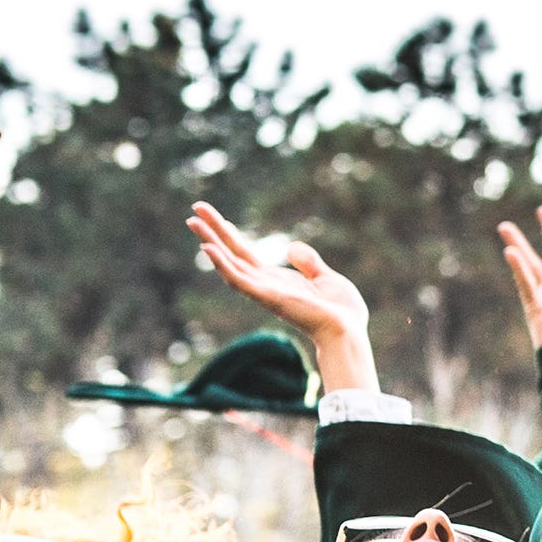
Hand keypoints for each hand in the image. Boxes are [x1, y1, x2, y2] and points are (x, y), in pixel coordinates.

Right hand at [191, 203, 378, 397]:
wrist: (348, 330)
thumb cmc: (342, 311)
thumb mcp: (326, 278)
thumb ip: (309, 263)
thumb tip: (292, 247)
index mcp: (277, 281)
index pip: (247, 256)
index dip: (231, 237)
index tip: (218, 220)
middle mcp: (265, 285)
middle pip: (233, 254)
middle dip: (213, 233)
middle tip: (194, 211)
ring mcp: (263, 292)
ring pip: (229, 263)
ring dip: (210, 242)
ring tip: (193, 221)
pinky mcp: (267, 297)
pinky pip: (238, 280)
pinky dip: (222, 265)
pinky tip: (208, 248)